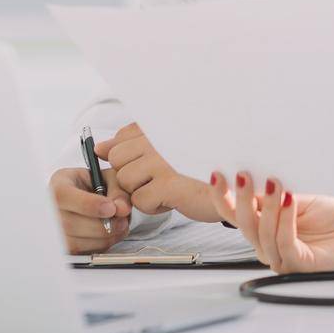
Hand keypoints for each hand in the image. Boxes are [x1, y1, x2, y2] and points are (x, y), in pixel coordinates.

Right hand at [49, 165, 130, 253]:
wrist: (84, 198)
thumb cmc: (92, 186)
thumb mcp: (106, 178)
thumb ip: (117, 190)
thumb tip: (122, 208)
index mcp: (58, 185)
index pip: (62, 196)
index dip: (88, 205)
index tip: (110, 208)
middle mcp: (50, 210)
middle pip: (69, 224)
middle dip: (101, 226)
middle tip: (121, 221)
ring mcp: (53, 232)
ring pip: (75, 243)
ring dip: (103, 238)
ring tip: (118, 227)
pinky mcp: (63, 248)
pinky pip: (81, 253)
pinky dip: (99, 246)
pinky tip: (108, 236)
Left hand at [97, 123, 220, 222]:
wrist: (234, 187)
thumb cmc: (198, 169)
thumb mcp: (166, 150)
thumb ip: (132, 145)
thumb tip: (98, 147)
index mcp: (161, 126)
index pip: (122, 138)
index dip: (128, 157)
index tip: (147, 165)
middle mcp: (160, 138)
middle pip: (118, 159)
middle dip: (132, 175)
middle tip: (158, 179)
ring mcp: (163, 159)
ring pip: (125, 180)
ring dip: (143, 191)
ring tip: (168, 188)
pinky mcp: (168, 183)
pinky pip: (140, 200)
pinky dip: (154, 206)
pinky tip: (173, 199)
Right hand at [208, 171, 333, 272]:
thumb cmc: (331, 219)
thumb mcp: (295, 200)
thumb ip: (270, 197)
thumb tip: (247, 182)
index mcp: (264, 229)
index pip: (235, 216)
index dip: (223, 197)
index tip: (217, 175)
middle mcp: (269, 246)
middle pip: (245, 225)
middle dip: (242, 199)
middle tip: (244, 177)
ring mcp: (283, 257)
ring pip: (264, 234)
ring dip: (267, 206)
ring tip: (275, 184)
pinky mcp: (300, 264)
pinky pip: (286, 243)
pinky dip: (285, 220)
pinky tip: (290, 200)